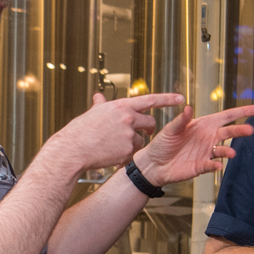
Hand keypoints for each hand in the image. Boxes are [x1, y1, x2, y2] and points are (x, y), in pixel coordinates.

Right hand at [43, 93, 184, 173]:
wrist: (72, 150)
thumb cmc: (79, 132)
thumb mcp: (92, 114)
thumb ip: (101, 105)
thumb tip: (99, 96)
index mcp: (121, 106)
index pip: (150, 99)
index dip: (167, 99)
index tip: (181, 98)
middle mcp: (127, 118)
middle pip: (150, 123)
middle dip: (149, 129)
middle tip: (146, 133)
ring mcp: (128, 135)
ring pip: (142, 141)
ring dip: (134, 145)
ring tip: (115, 147)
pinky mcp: (126, 151)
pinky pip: (132, 154)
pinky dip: (124, 156)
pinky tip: (110, 156)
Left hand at [133, 104, 253, 186]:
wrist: (154, 164)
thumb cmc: (162, 143)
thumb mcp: (170, 129)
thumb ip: (181, 120)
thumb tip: (188, 108)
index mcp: (203, 125)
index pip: (226, 117)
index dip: (241, 112)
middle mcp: (208, 138)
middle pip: (229, 133)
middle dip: (240, 131)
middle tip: (250, 130)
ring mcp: (206, 152)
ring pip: (223, 150)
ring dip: (228, 151)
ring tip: (231, 153)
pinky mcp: (201, 166)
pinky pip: (212, 165)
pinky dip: (215, 165)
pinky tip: (217, 165)